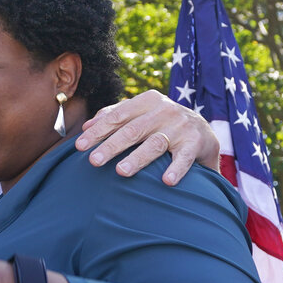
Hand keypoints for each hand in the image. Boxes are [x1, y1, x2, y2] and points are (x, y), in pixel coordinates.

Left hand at [75, 89, 219, 185]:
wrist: (203, 132)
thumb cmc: (161, 124)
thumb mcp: (140, 115)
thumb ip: (114, 117)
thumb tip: (87, 126)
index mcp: (147, 101)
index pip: (117, 116)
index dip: (97, 131)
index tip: (79, 146)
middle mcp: (164, 111)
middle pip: (132, 130)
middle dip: (111, 146)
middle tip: (93, 161)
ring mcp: (181, 126)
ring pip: (155, 144)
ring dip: (137, 158)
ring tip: (121, 172)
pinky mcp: (196, 143)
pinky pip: (184, 158)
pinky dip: (176, 169)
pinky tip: (166, 181)